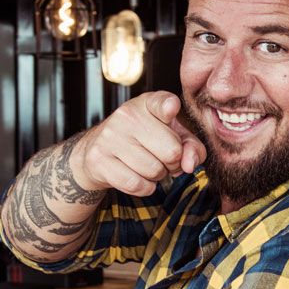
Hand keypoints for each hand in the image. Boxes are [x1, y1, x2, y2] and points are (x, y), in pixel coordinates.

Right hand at [71, 92, 205, 196]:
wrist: (97, 152)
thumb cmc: (141, 141)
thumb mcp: (170, 135)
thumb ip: (191, 146)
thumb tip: (189, 164)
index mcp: (147, 104)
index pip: (163, 102)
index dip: (170, 108)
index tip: (170, 110)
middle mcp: (127, 116)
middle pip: (171, 150)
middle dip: (173, 162)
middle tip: (163, 158)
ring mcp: (110, 138)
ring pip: (154, 170)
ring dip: (158, 176)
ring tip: (147, 165)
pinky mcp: (100, 160)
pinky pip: (136, 184)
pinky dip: (144, 187)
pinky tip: (138, 176)